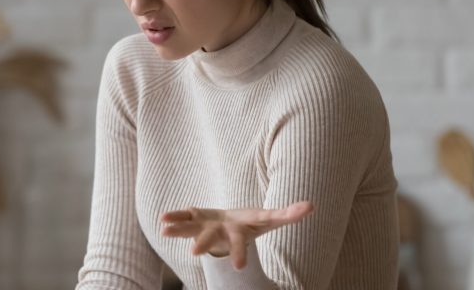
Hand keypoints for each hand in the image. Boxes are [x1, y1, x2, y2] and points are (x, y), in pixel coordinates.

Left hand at [160, 201, 313, 269]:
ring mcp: (205, 226)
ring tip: (163, 230)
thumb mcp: (270, 219)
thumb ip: (289, 214)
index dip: (239, 253)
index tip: (238, 267)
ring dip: (177, 229)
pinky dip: (174, 216)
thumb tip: (312, 206)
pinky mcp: (195, 218)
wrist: (230, 228)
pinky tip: (162, 220)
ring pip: (190, 228)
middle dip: (202, 245)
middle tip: (193, 253)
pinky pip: (183, 216)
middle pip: (211, 239)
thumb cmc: (251, 224)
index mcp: (237, 233)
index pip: (240, 243)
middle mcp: (219, 233)